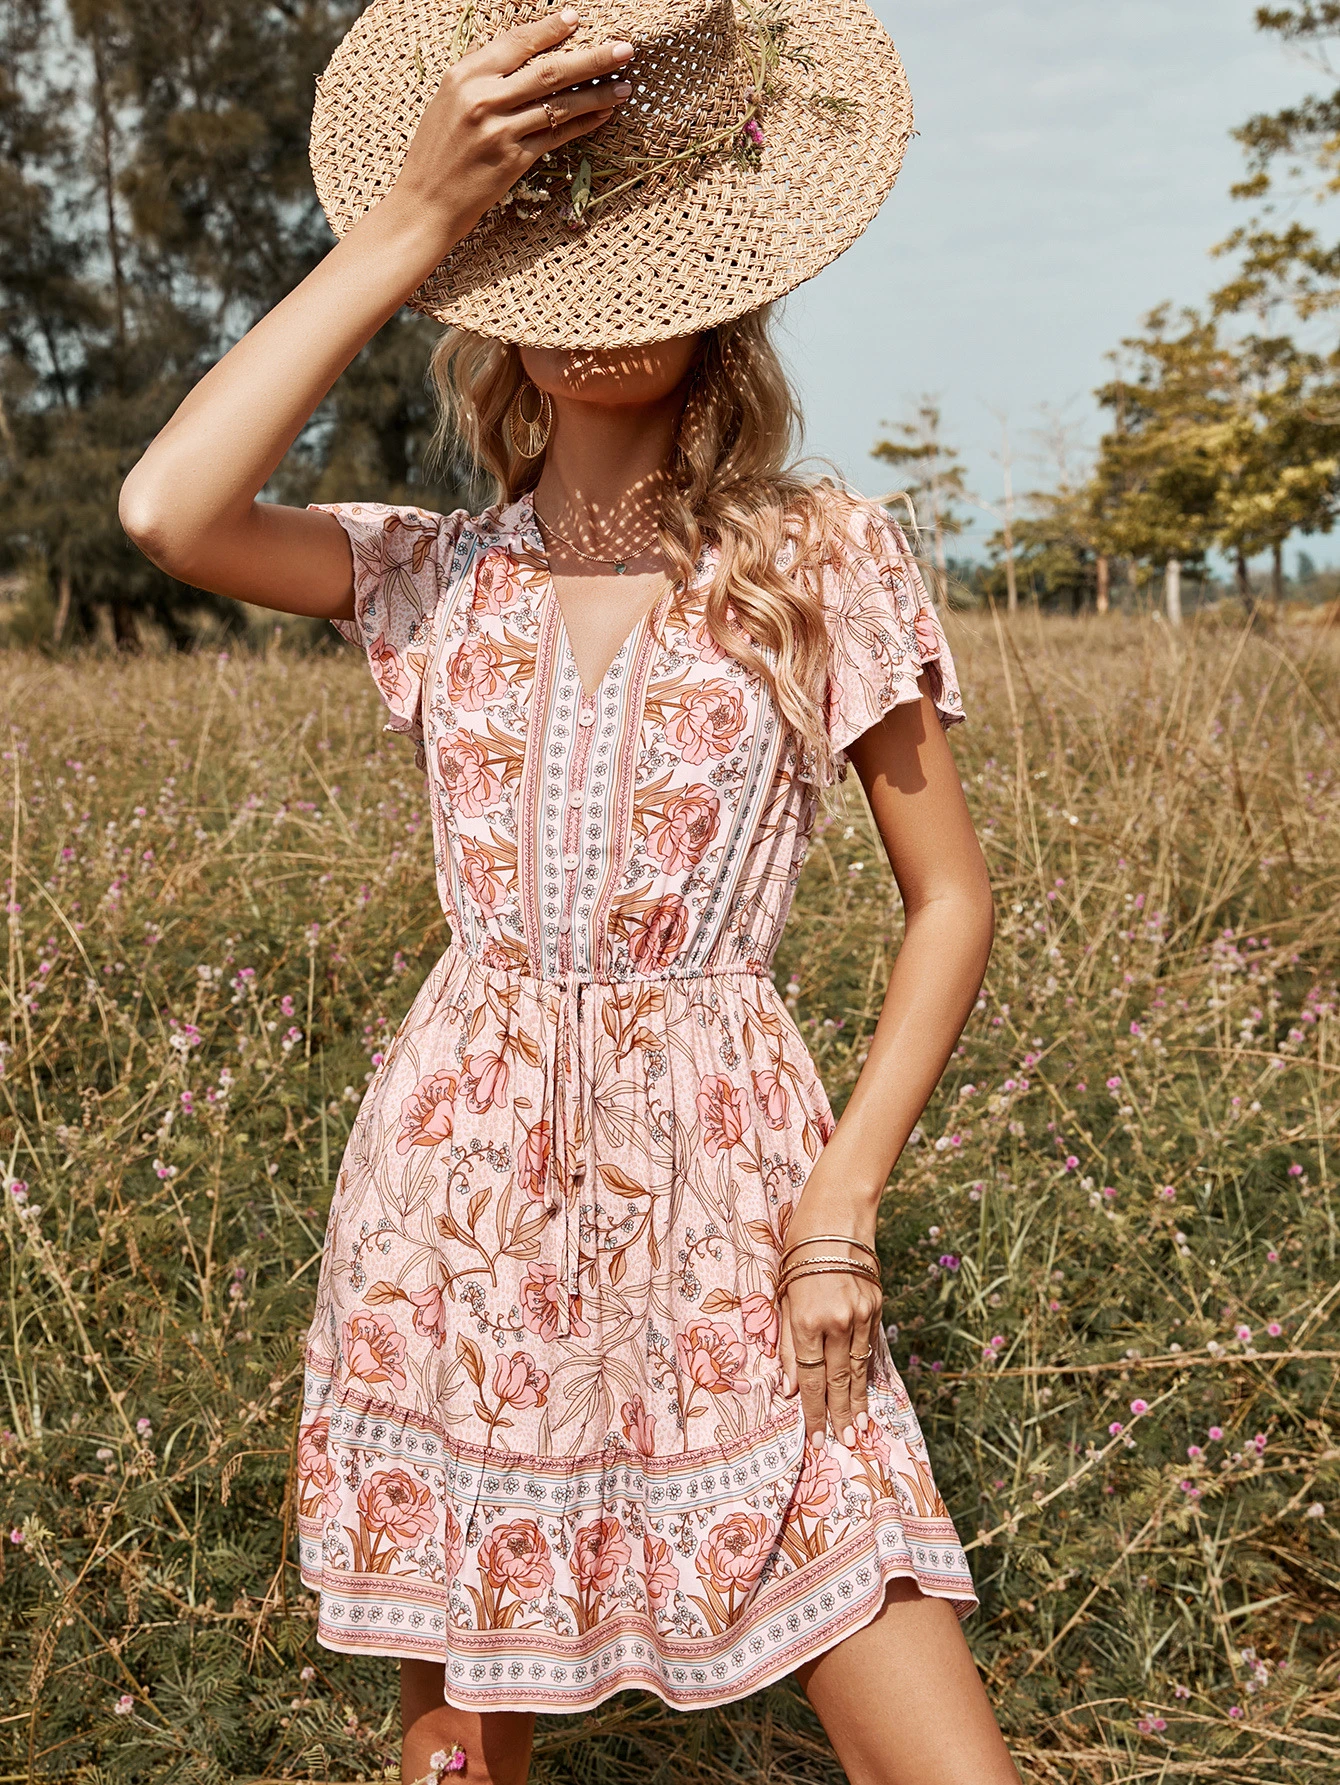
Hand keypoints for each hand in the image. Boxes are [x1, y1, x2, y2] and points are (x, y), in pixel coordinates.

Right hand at [389, 9, 635, 252]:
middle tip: (625, 49)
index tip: (577, 19)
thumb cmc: (437, 152)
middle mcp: (483, 99)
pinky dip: (583, 124)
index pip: (517, 43)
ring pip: (560, 105)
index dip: (551, 29)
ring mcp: (500, 131)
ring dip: (597, 94)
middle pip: (550, 71)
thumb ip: (484, 77)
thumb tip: (527, 55)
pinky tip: (603, 115)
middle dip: (592, 58)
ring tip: (626, 85)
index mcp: (465, 76)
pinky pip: (557, 136)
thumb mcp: (449, 101)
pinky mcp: (514, 161)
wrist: (425, 203)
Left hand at [778, 1233, 882, 1446]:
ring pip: (858, 1368)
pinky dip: (867, 1372)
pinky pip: (869, 1347)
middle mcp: (836, 1321)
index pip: (810, 1378)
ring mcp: (861, 1314)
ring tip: (859, 1429)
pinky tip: (867, 1391)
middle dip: (839, 1415)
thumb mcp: (782, 1293)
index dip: (813, 1411)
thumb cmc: (798, 1250)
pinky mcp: (877, 1305)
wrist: (837, 1213)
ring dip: (858, 1401)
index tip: (815, 1438)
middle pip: (838, 1380)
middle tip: (843, 1444)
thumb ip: (786, 1342)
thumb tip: (790, 1387)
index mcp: (805, 1319)